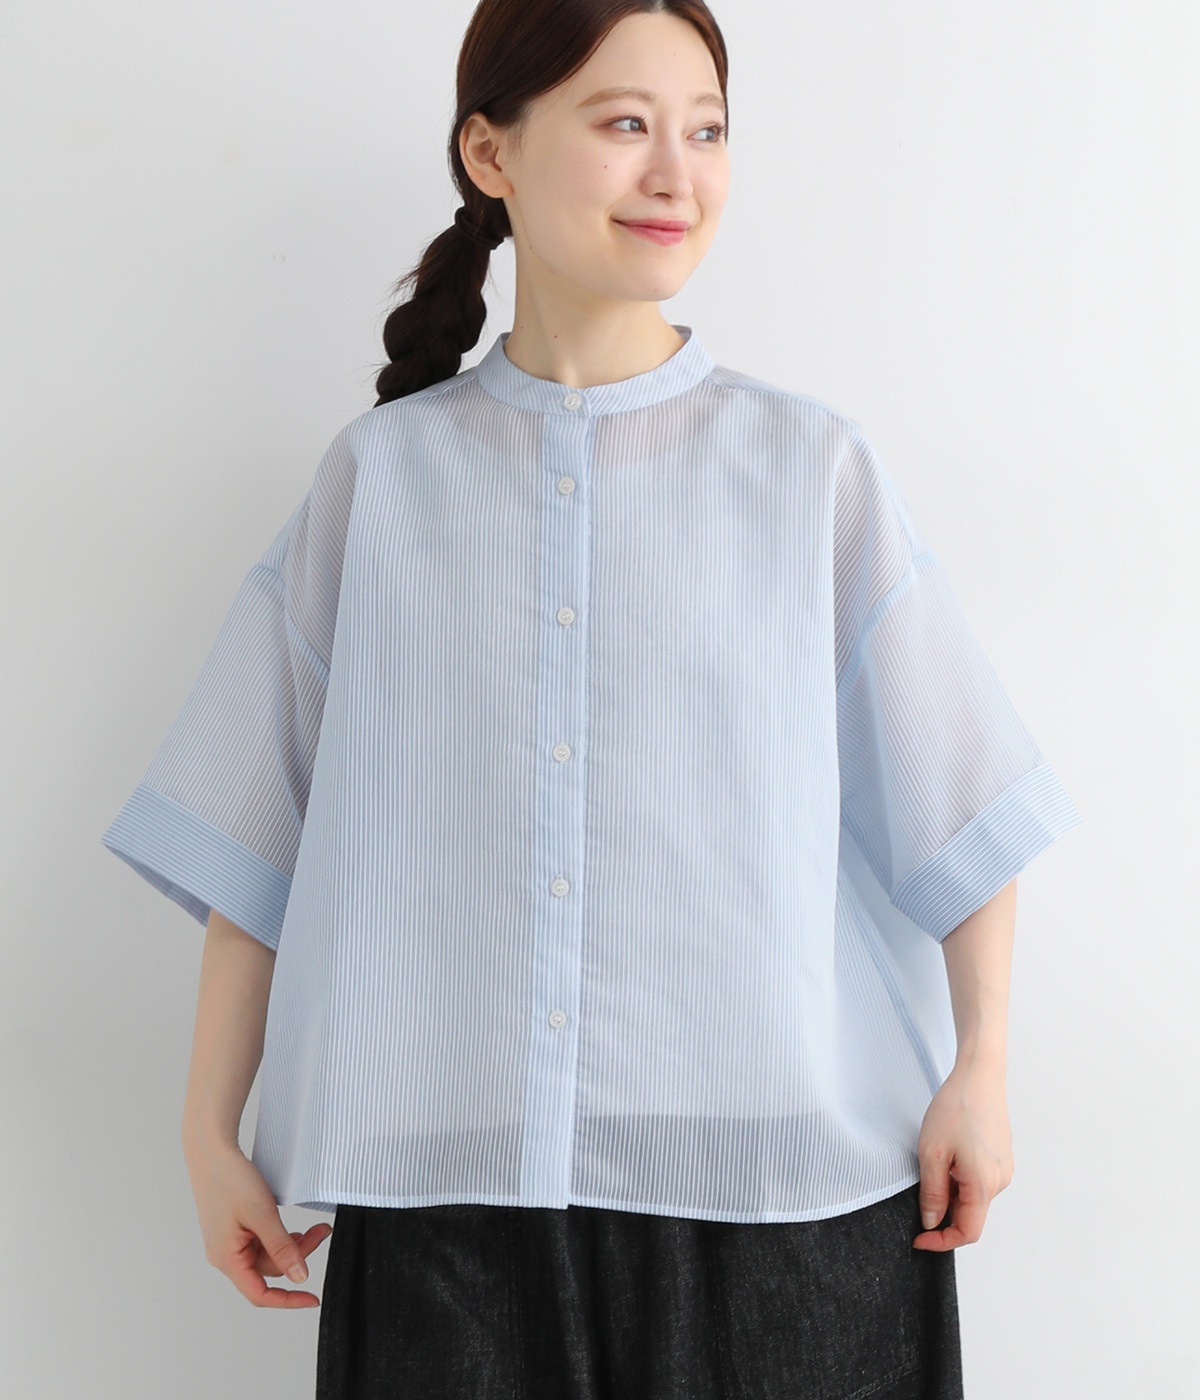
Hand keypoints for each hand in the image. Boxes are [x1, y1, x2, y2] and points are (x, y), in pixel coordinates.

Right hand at [183, 1134, 332, 1306]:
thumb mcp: (263, 1215)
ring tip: (316, 1228)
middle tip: (322, 1231)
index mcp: (227, 1260)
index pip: (259, 1295)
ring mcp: (229, 1243)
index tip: (313, 1299)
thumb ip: (282, 1248)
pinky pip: (261, 1243)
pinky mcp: (234, 1230)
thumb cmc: (230, 1181)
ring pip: (267, 1256)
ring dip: (292, 1245)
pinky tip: (294, 1229)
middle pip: (268, 1271)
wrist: (211, 1152)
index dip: (288, 1301)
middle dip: (298, 1255)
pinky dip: (280, 1238)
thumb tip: (300, 1277)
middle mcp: (226, 1257)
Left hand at [911, 1059, 1013, 1250]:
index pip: (967, 1233)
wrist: (979, 1076)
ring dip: (951, 1194)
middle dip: (943, 1214)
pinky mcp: (1002, 1158)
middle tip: (920, 1192)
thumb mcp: (932, 1153)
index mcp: (984, 1185)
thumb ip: (932, 1193)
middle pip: (970, 1216)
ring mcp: (1004, 1169)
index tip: (919, 1239)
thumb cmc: (956, 1109)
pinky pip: (980, 1181)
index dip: (941, 1241)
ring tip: (934, 1163)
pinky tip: (948, 1154)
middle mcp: (1000, 1182)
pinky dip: (961, 1180)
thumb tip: (932, 1222)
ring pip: (974, 1198)